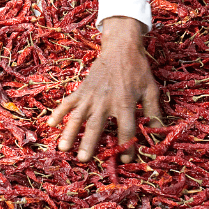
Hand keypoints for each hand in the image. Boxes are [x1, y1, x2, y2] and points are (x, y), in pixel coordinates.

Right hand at [47, 16, 163, 161]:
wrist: (121, 47)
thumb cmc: (138, 70)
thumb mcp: (151, 90)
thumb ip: (154, 112)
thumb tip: (158, 133)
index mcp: (125, 102)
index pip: (126, 129)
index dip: (126, 146)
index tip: (124, 161)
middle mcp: (106, 100)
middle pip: (96, 125)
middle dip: (89, 143)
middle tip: (83, 160)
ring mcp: (91, 95)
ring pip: (78, 116)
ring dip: (70, 132)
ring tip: (63, 148)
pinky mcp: (82, 89)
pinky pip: (68, 102)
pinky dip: (59, 112)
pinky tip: (50, 124)